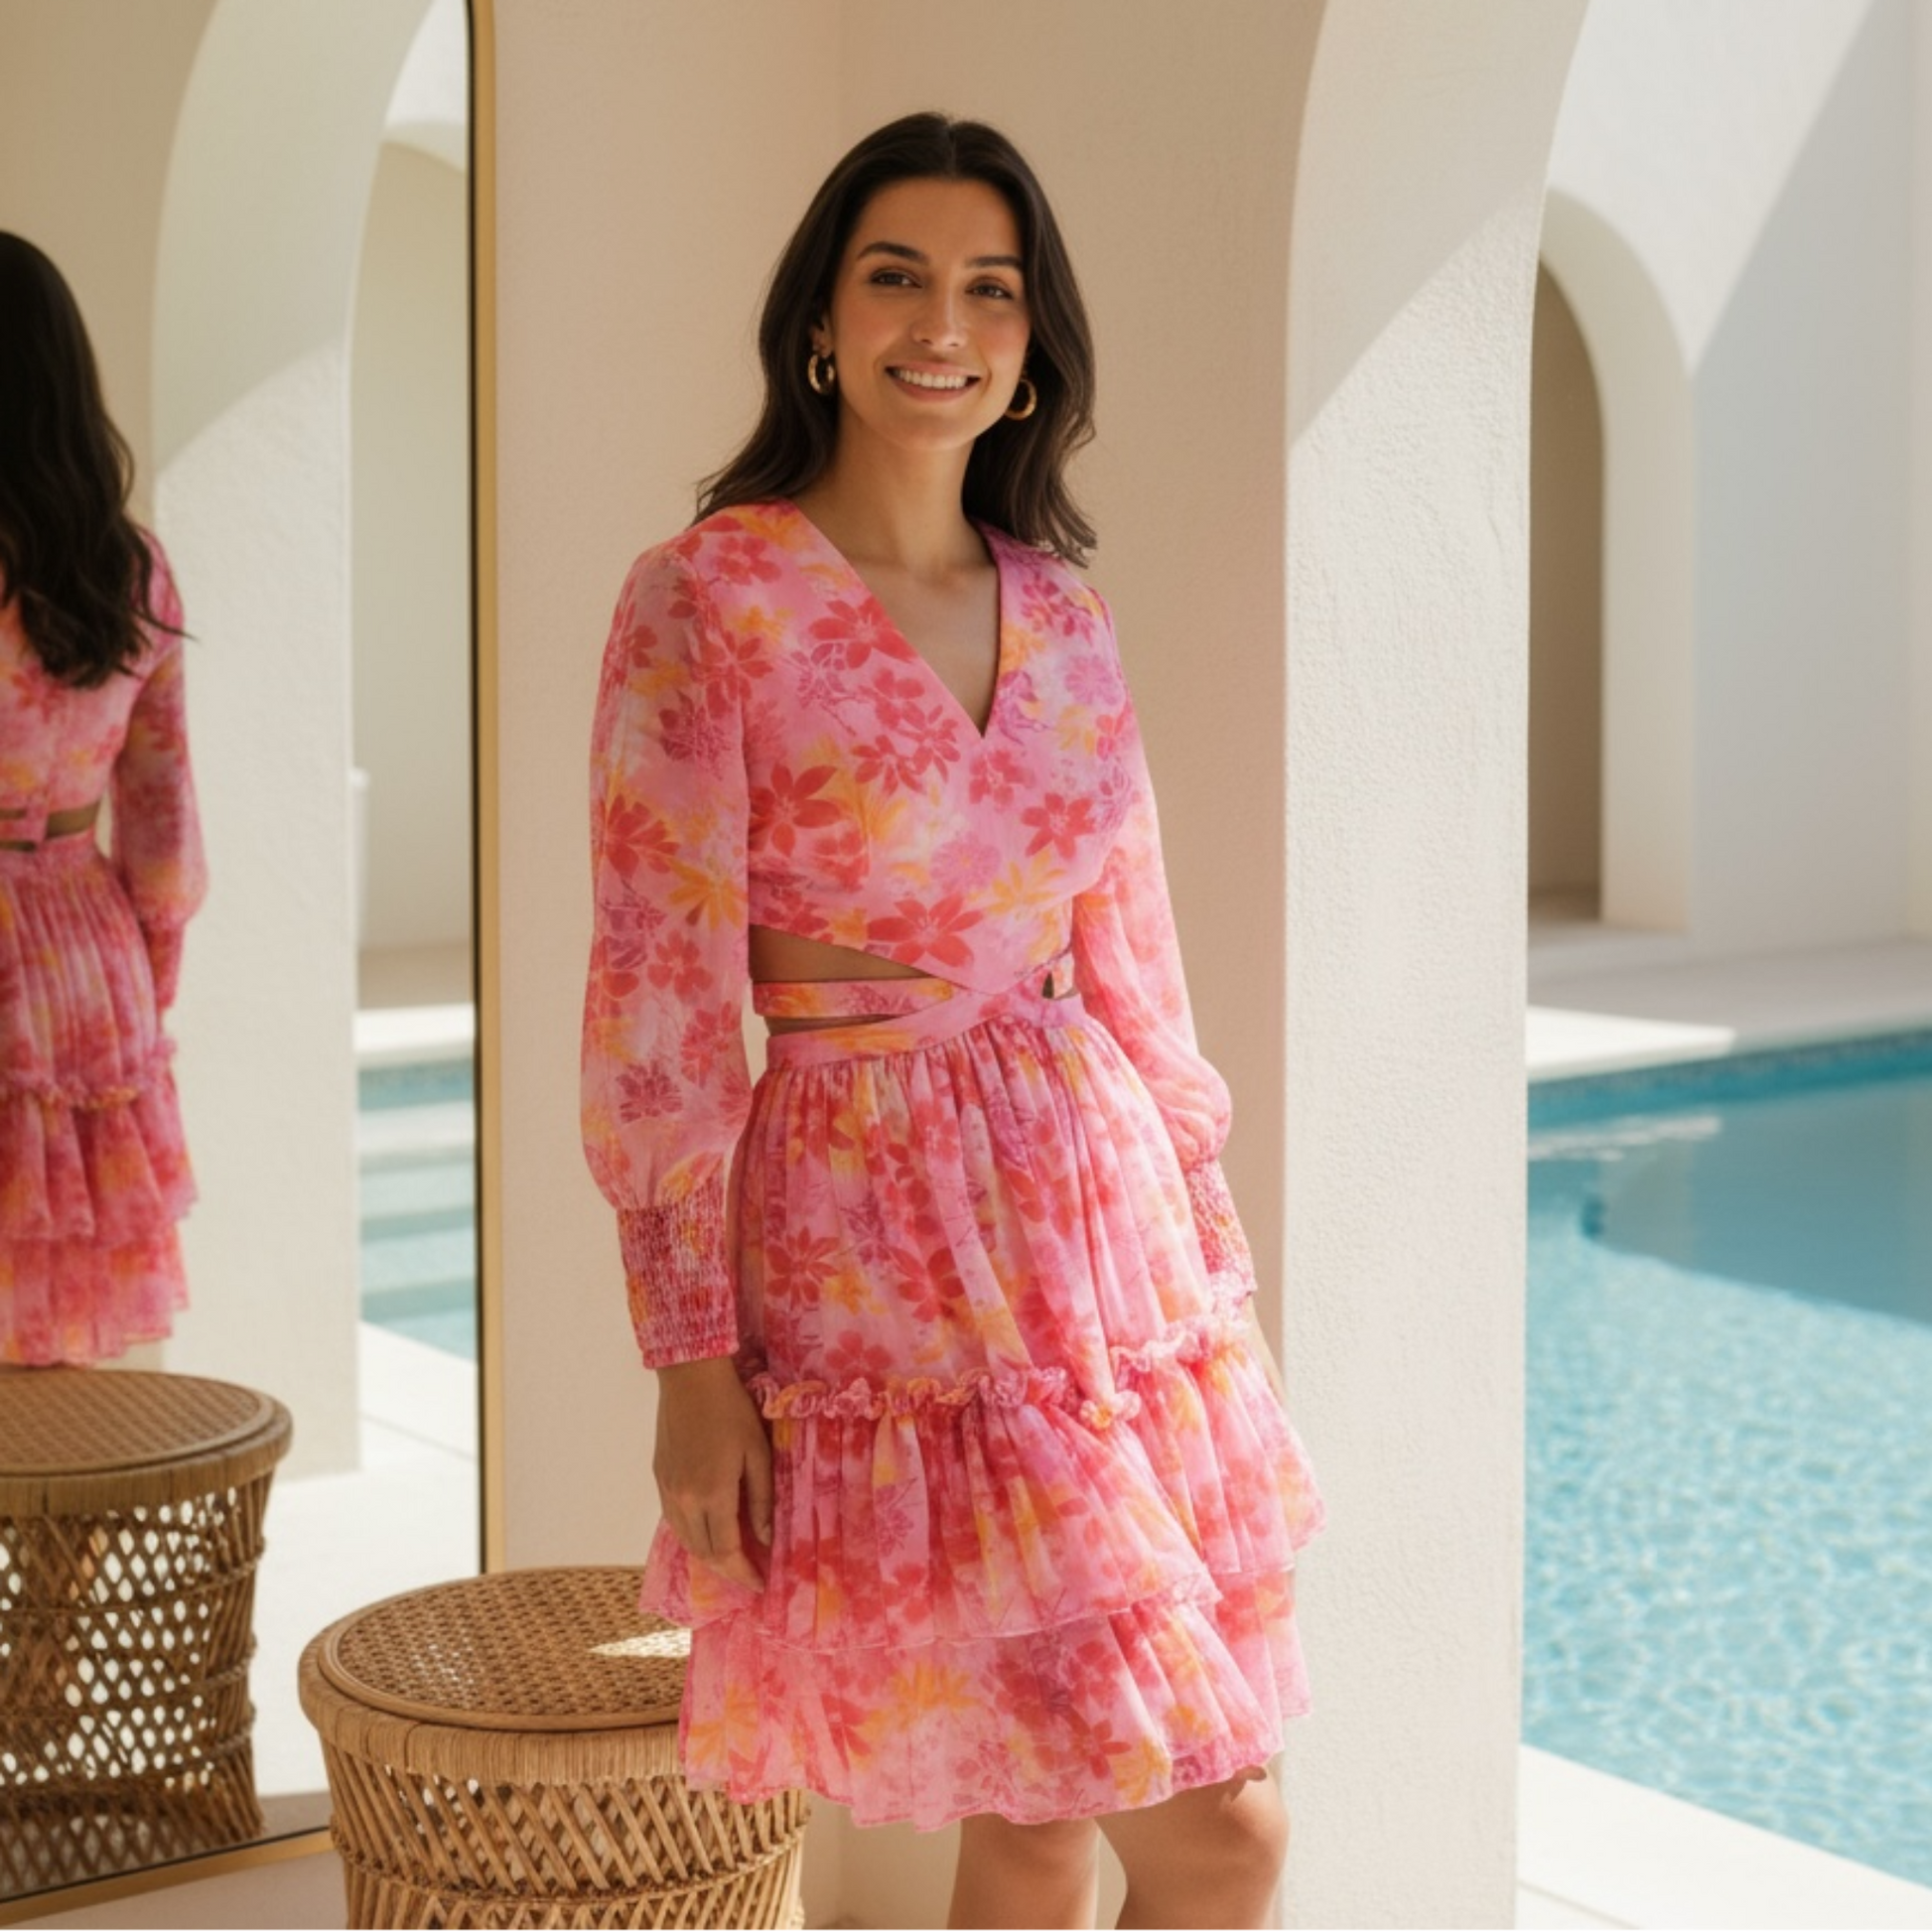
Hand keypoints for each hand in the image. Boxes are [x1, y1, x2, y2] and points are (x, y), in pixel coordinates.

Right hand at [652, 1356, 772, 1590]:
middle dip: (727, 1570)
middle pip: (703, 1552)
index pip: (726, 1551)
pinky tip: (708, 1532)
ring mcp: (667, 1490)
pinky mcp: (659, 1479)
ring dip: (708, 1556)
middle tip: (749, 1575)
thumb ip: (762, 1499)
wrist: (690, 1378)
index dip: (743, 1573)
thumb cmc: (731, 1410)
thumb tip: (766, 1538)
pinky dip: (692, 1536)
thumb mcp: (757, 1452)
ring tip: (732, 1559)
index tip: (760, 1584)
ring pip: (686, 1540)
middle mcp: (683, 1500)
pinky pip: (674, 1521)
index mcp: (712, 1495)